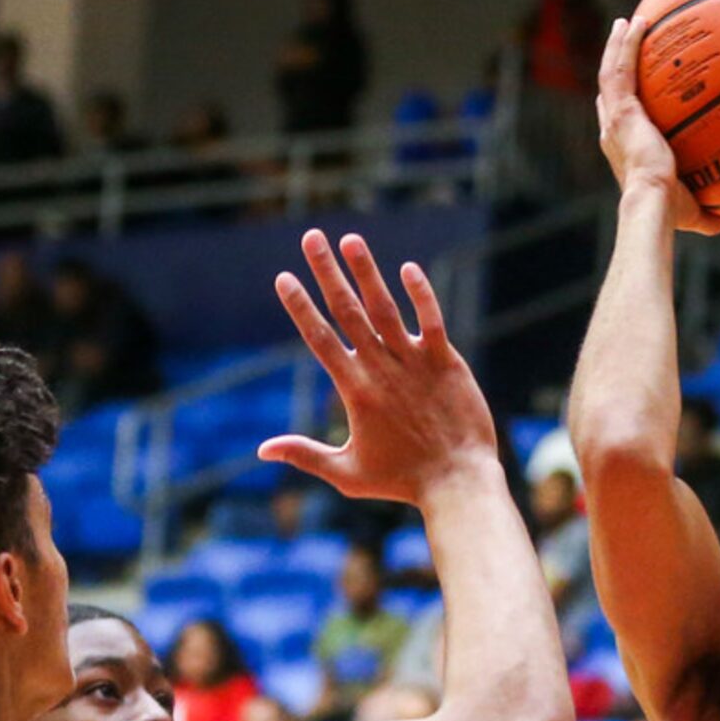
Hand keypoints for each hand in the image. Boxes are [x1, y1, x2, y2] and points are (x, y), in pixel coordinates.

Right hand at [259, 231, 499, 505]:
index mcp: (355, 391)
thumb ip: (305, 455)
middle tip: (311, 237)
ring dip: (367, 271)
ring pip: (386, 308)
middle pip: (347, 312)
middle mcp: (382, 370)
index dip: (300, 307)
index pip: (320, 340)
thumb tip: (262, 449)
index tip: (284, 278)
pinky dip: (420, 294)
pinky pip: (432, 320)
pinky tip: (407, 268)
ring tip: (350, 239)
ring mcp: (415, 363)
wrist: (457, 482)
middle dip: (326, 272)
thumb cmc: (401, 481)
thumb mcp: (347, 474)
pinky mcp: (447, 362)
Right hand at [596, 17, 719, 237]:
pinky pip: (620, 68)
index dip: (618, 105)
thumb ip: (713, 215)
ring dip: (617, 46)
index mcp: (624, 151)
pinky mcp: (621, 109)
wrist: (651, 202)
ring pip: (610, 73)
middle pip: (609, 92)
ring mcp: (615, 118)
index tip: (628, 92)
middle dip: (615, 67)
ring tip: (627, 22)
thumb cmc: (668, 213)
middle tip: (624, 45)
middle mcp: (613, 132)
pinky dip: (626, 44)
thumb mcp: (693, 213)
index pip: (617, 121)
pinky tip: (637, 22)